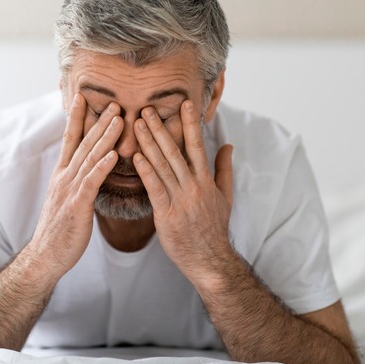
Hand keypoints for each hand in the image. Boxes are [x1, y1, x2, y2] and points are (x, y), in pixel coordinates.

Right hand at [28, 93, 121, 277]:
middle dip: (98, 121)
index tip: (83, 98)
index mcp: (62, 175)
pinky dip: (102, 166)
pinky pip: (91, 182)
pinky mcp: (77, 205)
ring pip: (89, 158)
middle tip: (114, 102)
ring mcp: (69, 190)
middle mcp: (64, 177)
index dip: (76, 118)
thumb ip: (77, 182)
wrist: (46, 256)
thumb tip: (88, 170)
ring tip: (118, 119)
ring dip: (105, 137)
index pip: (69, 140)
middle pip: (83, 144)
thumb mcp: (67, 200)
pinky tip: (113, 155)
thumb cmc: (60, 230)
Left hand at [133, 99, 234, 280]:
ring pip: (163, 165)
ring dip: (149, 143)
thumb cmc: (214, 228)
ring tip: (137, 124)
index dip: (190, 123)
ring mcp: (181, 199)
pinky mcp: (167, 214)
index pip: (197, 145)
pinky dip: (146, 170)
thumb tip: (228, 145)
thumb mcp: (225, 196)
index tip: (184, 104)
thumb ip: (224, 169)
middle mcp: (194, 186)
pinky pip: (155, 188)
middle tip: (147, 108)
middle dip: (161, 128)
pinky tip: (137, 156)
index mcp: (206, 180)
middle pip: (175, 151)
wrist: (209, 259)